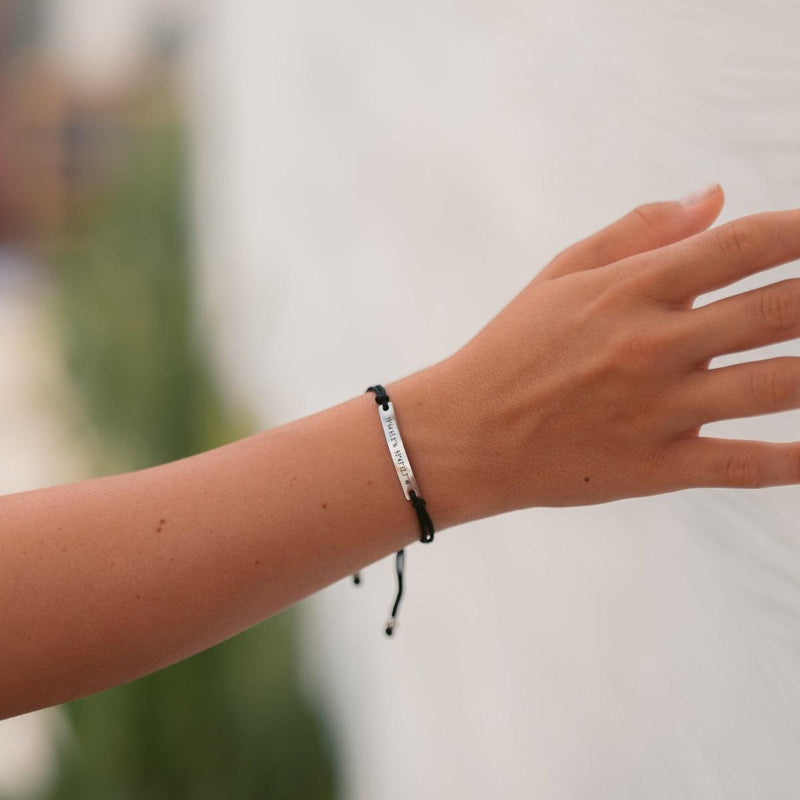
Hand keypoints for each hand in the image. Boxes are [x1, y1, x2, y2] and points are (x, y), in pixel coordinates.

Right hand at [442, 184, 799, 515]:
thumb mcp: (560, 274)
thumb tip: (715, 197)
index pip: (746, 244)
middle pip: (783, 308)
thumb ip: (637, 232)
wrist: (467, 435)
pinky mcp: (658, 467)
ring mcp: (661, 410)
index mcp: (632, 290)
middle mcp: (656, 344)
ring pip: (783, 384)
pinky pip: (748, 464)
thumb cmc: (511, 349)